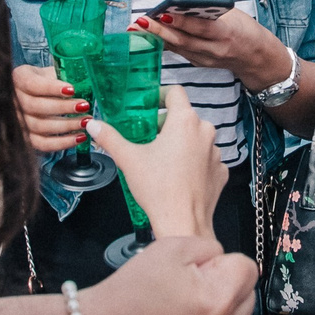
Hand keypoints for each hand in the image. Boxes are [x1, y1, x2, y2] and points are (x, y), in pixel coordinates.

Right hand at [13, 63, 88, 153]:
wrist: (42, 93)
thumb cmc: (50, 80)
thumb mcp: (55, 71)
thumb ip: (65, 75)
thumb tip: (88, 80)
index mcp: (19, 78)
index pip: (32, 84)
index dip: (52, 88)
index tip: (72, 89)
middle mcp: (13, 99)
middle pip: (34, 106)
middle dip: (62, 107)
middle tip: (84, 106)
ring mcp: (17, 120)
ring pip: (38, 126)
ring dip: (66, 126)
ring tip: (86, 121)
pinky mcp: (26, 137)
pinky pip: (41, 144)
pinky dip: (62, 143)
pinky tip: (79, 137)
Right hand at [76, 232, 257, 314]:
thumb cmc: (131, 291)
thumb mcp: (171, 248)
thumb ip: (211, 248)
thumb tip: (226, 262)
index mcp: (218, 300)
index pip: (248, 269)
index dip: (220, 263)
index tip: (196, 271)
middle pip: (247, 295)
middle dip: (224, 286)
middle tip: (187, 290)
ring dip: (221, 312)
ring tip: (183, 312)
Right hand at [87, 87, 224, 237]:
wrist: (183, 223)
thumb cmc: (159, 189)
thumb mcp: (128, 159)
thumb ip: (109, 137)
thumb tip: (94, 125)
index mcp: (185, 121)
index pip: (175, 92)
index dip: (160, 95)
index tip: (149, 105)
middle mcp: (205, 132)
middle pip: (184, 117)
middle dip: (166, 124)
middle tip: (148, 138)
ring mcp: (216, 152)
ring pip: (196, 138)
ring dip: (181, 143)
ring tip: (162, 160)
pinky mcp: (220, 171)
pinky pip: (205, 159)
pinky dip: (193, 162)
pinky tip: (178, 176)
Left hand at [132, 8, 294, 92]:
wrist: (256, 57)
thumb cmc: (244, 29)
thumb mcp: (232, 15)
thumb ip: (209, 12)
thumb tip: (179, 6)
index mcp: (226, 33)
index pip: (200, 27)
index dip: (181, 22)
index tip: (163, 13)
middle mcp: (214, 49)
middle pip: (183, 40)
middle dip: (159, 31)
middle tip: (139, 21)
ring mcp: (206, 59)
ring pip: (177, 47)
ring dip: (155, 37)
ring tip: (136, 28)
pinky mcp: (199, 63)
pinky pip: (179, 51)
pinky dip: (163, 42)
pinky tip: (148, 35)